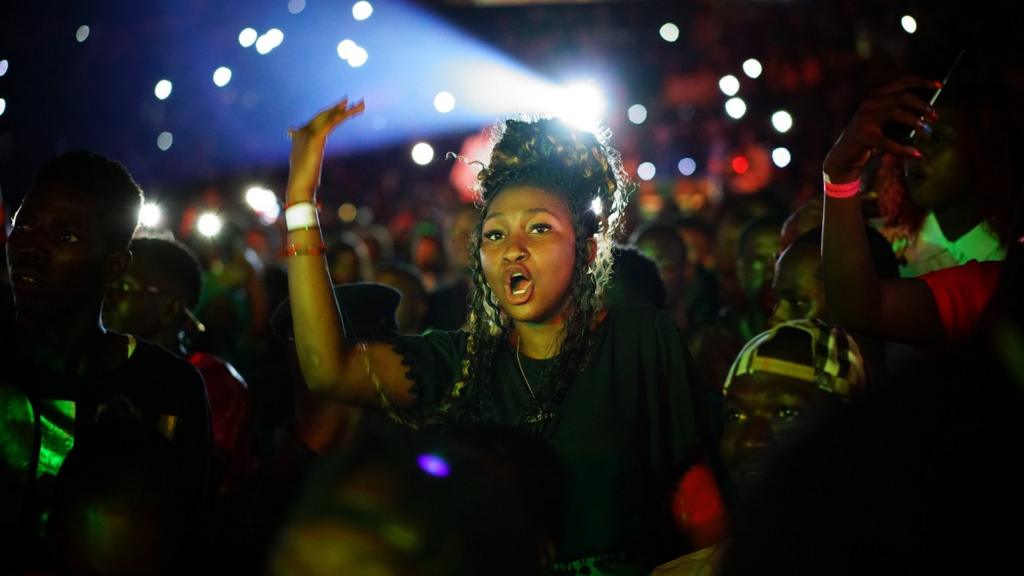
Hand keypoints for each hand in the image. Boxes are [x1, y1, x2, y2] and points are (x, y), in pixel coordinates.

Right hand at [286, 97, 364, 200]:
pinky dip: (338, 117)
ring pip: (329, 118)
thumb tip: (312, 164)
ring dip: (346, 111)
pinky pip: (329, 125)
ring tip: (360, 105)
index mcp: (301, 136)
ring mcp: (307, 134)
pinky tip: (347, 112)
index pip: (318, 119)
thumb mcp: (308, 165)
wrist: (299, 186)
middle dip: (338, 107)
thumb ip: (309, 157)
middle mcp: (303, 132)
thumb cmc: (304, 180)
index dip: (330, 112)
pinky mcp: (314, 140)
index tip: (342, 107)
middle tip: (353, 101)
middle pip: (324, 115)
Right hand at [823, 77, 939, 182]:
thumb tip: (928, 111)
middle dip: (922, 106)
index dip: (922, 82)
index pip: (902, 82)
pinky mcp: (862, 136)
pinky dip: (904, 149)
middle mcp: (869, 104)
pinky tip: (917, 155)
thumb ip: (901, 114)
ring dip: (915, 121)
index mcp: (875, 96)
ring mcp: (864, 118)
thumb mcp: (885, 122)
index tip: (940, 86)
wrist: (844, 157)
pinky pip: (888, 141)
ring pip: (895, 112)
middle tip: (935, 117)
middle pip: (901, 97)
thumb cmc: (870, 139)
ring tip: (927, 131)